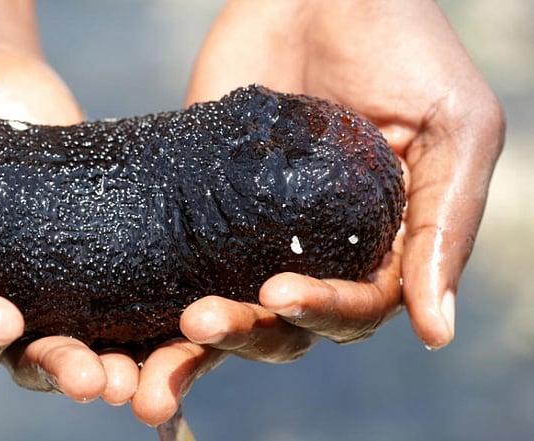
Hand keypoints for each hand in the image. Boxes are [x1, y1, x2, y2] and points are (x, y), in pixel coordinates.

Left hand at [123, 0, 504, 424]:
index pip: (354, 309)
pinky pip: (185, 262)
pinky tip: (142, 312)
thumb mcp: (456, 129)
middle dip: (250, 333)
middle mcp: (321, 249)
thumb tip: (436, 332)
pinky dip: (165, 297)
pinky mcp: (207, 202)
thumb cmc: (406, 48)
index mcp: (383, 245)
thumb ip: (447, 225)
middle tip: (205, 321)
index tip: (281, 294)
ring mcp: (260, 230)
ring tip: (173, 334)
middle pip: (287, 325)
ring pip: (234, 308)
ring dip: (203, 336)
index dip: (322, 312)